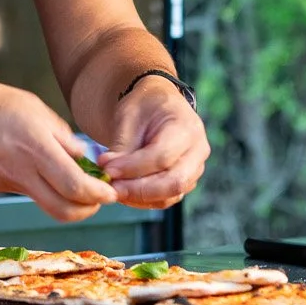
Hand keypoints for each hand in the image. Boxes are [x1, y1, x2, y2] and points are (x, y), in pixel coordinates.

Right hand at [0, 79, 116, 221]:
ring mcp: (5, 182)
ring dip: (64, 198)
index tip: (110, 190)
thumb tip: (82, 156)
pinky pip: (24, 191)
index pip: (77, 187)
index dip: (100, 195)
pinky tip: (31, 163)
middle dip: (88, 209)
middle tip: (96, 197)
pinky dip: (38, 185)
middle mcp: (22, 171)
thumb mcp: (29, 106)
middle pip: (65, 211)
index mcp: (35, 146)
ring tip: (68, 176)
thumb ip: (59, 134)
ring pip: (45, 203)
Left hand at [96, 79, 207, 207]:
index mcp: (187, 127)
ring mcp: (195, 169)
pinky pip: (166, 199)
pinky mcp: (185, 182)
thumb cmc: (142, 107)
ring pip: (171, 195)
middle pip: (174, 181)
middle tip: (111, 187)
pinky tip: (123, 191)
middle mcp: (197, 151)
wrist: (156, 104)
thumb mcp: (129, 117)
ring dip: (138, 197)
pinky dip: (143, 200)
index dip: (133, 167)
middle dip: (138, 189)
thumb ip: (121, 148)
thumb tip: (108, 174)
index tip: (108, 170)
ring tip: (113, 188)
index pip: (162, 156)